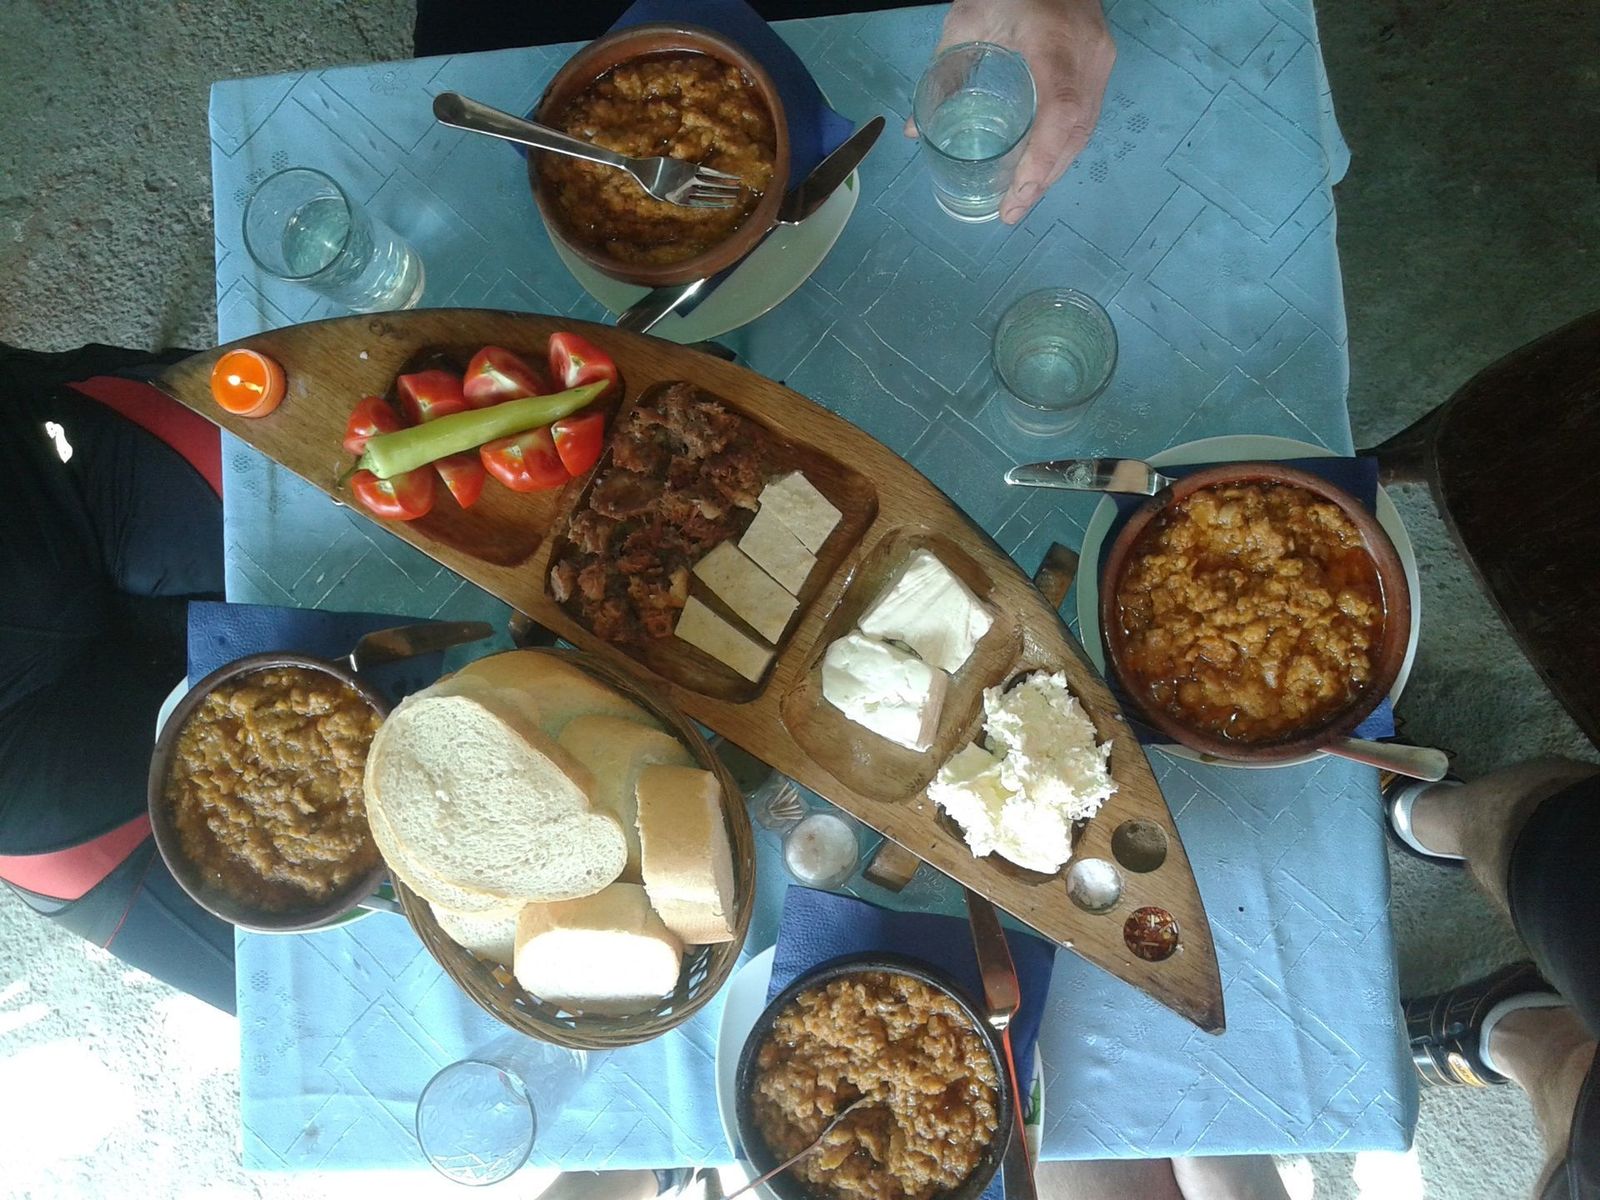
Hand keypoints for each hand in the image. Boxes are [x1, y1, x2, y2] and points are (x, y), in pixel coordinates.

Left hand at [907, 0, 1115, 223]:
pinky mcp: (1101, 62)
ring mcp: (1100, 59)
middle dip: (1043, 178)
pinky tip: (1040, 166)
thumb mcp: (966, 20)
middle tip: (1011, 211)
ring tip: (1023, 198)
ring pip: (1084, 129)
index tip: (1017, 196)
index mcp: (1054, 42)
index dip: (1042, 161)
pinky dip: (1063, 146)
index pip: (1060, 111)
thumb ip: (942, 74)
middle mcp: (1087, 55)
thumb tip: (915, 131)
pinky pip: (1087, 115)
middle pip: (1074, 131)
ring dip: (1054, 168)